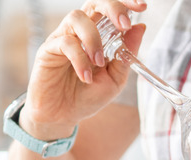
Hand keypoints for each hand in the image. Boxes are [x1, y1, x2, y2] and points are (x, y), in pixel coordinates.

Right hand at [20, 0, 146, 140]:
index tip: (142, 7)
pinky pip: (65, 43)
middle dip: (112, 8)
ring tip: (100, 63)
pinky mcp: (48, 50)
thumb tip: (141, 27)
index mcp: (98, 35)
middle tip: (125, 24)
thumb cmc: (87, 96)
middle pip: (94, 4)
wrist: (63, 116)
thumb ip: (126, 54)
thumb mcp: (115, 78)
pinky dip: (80, 59)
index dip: (125, 3)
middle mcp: (79, 32)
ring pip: (77, 18)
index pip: (109, 9)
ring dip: (94, 39)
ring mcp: (63, 38)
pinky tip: (86, 77)